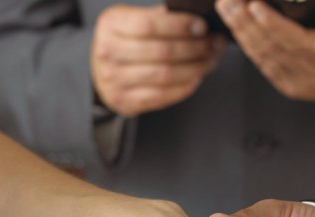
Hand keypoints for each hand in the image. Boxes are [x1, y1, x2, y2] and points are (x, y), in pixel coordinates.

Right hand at [91, 5, 224, 115]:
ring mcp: (114, 80)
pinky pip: (162, 96)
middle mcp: (107, 52)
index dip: (180, 26)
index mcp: (111, 25)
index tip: (202, 26)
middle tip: (215, 45)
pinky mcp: (124, 101)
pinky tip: (197, 77)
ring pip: (165, 75)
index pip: (150, 25)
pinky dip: (185, 87)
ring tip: (211, 60)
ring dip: (195, 68)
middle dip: (195, 48)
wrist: (100, 71)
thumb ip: (160, 18)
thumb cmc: (125, 41)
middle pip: (161, 52)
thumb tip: (197, 20)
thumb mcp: (133, 20)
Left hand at [215, 0, 314, 100]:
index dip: (273, 24)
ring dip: (241, 32)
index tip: (255, 6)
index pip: (297, 41)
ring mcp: (298, 83)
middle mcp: (312, 75)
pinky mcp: (289, 86)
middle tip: (229, 0)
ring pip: (262, 57)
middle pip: (272, 47)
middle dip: (246, 22)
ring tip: (226, 8)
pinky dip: (247, 45)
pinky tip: (236, 27)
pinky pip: (263, 66)